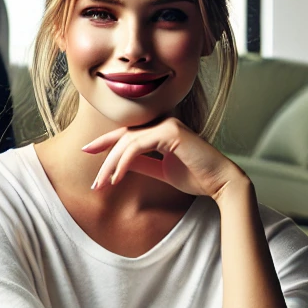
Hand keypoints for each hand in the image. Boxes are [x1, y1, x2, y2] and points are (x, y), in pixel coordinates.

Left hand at [82, 117, 244, 199]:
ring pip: (127, 142)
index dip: (105, 142)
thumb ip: (143, 164)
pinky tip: (117, 177)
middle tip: (94, 183)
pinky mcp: (170, 132)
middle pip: (123, 137)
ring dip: (111, 165)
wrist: (220, 182)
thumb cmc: (196, 177)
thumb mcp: (162, 171)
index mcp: (160, 129)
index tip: (86, 152)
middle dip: (104, 159)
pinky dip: (124, 162)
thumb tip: (121, 164)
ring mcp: (167, 124)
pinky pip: (138, 146)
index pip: (127, 133)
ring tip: (102, 185)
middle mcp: (162, 122)